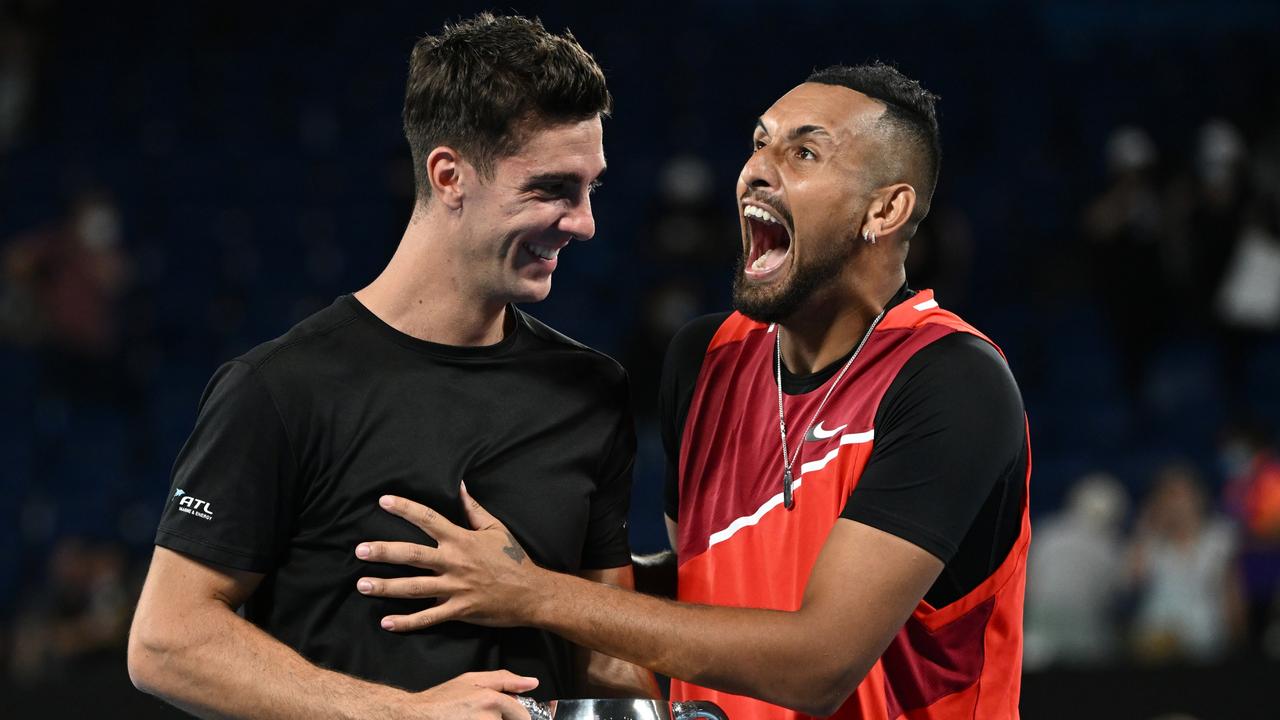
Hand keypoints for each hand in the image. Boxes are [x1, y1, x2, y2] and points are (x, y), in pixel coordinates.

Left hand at [355, 483, 549, 631]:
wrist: (532, 593)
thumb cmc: (513, 558)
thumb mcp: (495, 529)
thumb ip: (474, 508)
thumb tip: (461, 485)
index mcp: (461, 539)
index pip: (428, 519)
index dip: (405, 509)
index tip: (383, 501)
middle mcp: (454, 562)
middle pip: (412, 555)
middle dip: (384, 552)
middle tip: (359, 550)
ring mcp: (456, 588)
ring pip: (414, 587)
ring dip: (386, 587)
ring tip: (362, 585)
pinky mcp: (459, 610)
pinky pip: (429, 617)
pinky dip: (407, 622)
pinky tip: (386, 622)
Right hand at [406, 670, 536, 719]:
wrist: (415, 716)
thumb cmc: (442, 700)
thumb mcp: (472, 680)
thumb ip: (505, 680)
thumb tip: (532, 683)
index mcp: (491, 700)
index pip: (523, 715)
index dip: (518, 716)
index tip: (507, 715)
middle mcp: (488, 719)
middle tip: (480, 715)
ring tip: (470, 718)